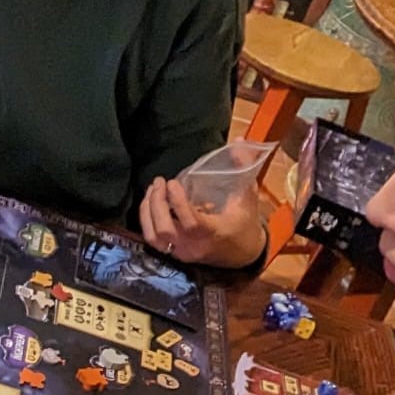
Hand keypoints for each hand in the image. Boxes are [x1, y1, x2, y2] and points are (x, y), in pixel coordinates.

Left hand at [139, 173, 265, 270]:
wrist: (244, 255)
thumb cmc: (245, 224)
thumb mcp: (247, 197)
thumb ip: (244, 168)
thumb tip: (240, 140)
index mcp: (214, 233)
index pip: (190, 222)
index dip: (177, 202)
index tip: (172, 182)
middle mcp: (194, 246)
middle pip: (165, 229)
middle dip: (157, 204)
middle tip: (160, 182)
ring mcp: (182, 252)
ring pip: (154, 236)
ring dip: (148, 211)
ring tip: (153, 190)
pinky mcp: (174, 254)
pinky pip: (153, 240)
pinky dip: (147, 220)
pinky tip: (150, 203)